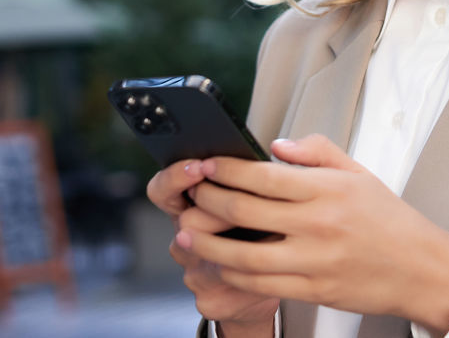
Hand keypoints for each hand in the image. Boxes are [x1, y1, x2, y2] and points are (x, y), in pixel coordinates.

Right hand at [146, 159, 279, 333]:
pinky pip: (227, 285)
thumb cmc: (274, 227)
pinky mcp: (210, 300)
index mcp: (193, 205)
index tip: (200, 167)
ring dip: (238, 244)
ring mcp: (196, 271)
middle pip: (185, 221)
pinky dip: (253, 274)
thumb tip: (279, 148)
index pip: (164, 188)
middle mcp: (188, 237)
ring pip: (207, 255)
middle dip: (217, 211)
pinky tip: (273, 267)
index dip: (177, 177)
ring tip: (271, 233)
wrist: (284, 279)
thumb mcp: (276, 191)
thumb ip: (278, 165)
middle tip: (249, 206)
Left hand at [176, 135, 448, 332]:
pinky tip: (219, 263)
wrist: (421, 269)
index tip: (207, 164)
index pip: (263, 175)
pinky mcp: (313, 289)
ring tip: (186, 233)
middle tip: (191, 193)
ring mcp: (314, 260)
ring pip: (244, 254)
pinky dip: (233, 273)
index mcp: (327, 189)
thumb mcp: (358, 172)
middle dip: (208, 200)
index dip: (227, 169)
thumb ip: (316, 152)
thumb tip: (275, 145)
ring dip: (207, 243)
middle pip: (245, 210)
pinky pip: (261, 284)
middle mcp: (318, 223)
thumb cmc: (388, 218)